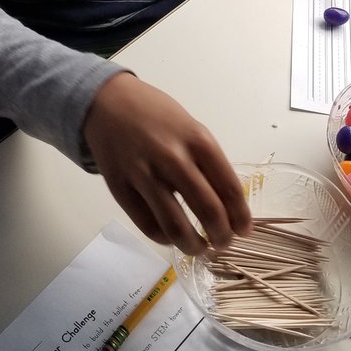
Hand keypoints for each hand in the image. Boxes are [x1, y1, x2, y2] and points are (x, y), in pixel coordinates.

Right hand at [82, 73, 251, 253]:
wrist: (107, 101)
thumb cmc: (155, 114)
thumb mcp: (190, 128)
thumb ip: (207, 162)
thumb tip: (226, 205)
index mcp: (197, 140)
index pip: (229, 188)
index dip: (241, 217)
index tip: (244, 230)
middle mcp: (173, 158)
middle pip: (208, 210)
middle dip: (222, 236)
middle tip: (223, 243)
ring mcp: (144, 174)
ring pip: (176, 225)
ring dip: (193, 245)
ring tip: (199, 248)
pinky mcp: (120, 188)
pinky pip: (147, 224)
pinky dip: (164, 238)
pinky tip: (171, 237)